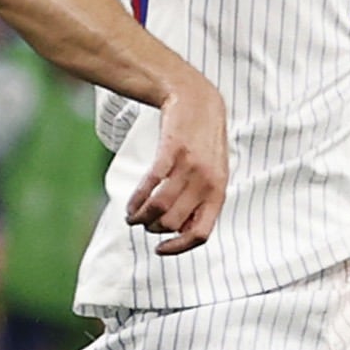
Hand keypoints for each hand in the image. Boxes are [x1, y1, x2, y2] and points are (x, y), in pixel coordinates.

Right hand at [132, 71, 228, 254]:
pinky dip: (137, 200)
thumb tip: (180, 232)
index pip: (200, 233)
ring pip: (159, 209)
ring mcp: (189, 166)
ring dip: (140, 218)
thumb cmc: (203, 142)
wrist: (198, 100)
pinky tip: (131, 205)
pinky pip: (150, 186)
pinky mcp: (171, 151)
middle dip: (153, 229)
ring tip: (132, 217)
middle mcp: (207, 182)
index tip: (160, 249)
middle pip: (172, 224)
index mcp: (218, 191)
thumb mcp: (213, 173)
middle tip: (142, 224)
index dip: (178, 247)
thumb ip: (202, 200)